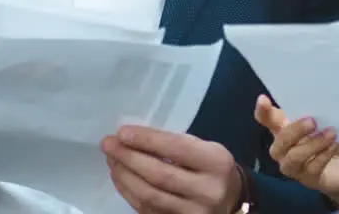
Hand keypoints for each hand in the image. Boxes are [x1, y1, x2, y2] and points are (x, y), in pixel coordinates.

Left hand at [102, 126, 240, 213]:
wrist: (230, 200)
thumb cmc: (211, 167)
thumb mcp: (205, 148)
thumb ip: (175, 144)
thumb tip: (132, 138)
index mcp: (217, 162)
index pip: (177, 149)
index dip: (147, 140)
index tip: (122, 132)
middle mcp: (207, 190)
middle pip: (159, 175)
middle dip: (129, 158)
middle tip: (109, 145)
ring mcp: (194, 212)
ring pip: (150, 196)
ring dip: (125, 176)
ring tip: (112, 160)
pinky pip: (147, 209)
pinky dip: (129, 192)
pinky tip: (120, 177)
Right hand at [255, 95, 338, 208]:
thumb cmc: (332, 138)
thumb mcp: (327, 120)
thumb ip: (318, 111)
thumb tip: (321, 96)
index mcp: (284, 129)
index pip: (267, 120)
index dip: (263, 111)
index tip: (263, 100)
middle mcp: (284, 149)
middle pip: (279, 142)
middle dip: (295, 130)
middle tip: (312, 121)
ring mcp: (294, 167)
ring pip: (294, 157)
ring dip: (313, 144)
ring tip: (331, 133)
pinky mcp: (309, 179)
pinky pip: (312, 168)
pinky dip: (323, 156)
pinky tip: (333, 146)